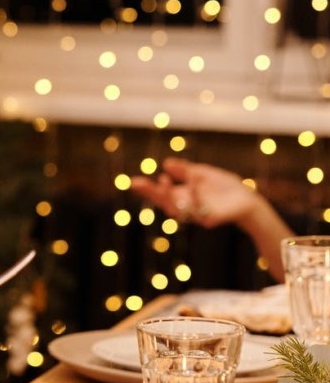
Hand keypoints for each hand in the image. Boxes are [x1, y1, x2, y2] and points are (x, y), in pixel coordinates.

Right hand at [129, 158, 258, 228]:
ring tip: (163, 180)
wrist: (247, 200)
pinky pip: (200, 209)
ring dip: (169, 195)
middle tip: (138, 183)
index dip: (147, 190)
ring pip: (178, 209)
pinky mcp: (210, 219)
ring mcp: (196, 215)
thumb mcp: (202, 173)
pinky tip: (194, 181)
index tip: (134, 181)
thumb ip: (185, 170)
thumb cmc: (224, 188)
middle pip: (164, 203)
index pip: (160, 194)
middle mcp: (185, 207)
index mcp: (181, 196)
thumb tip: (166, 163)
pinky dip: (196, 194)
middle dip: (152, 193)